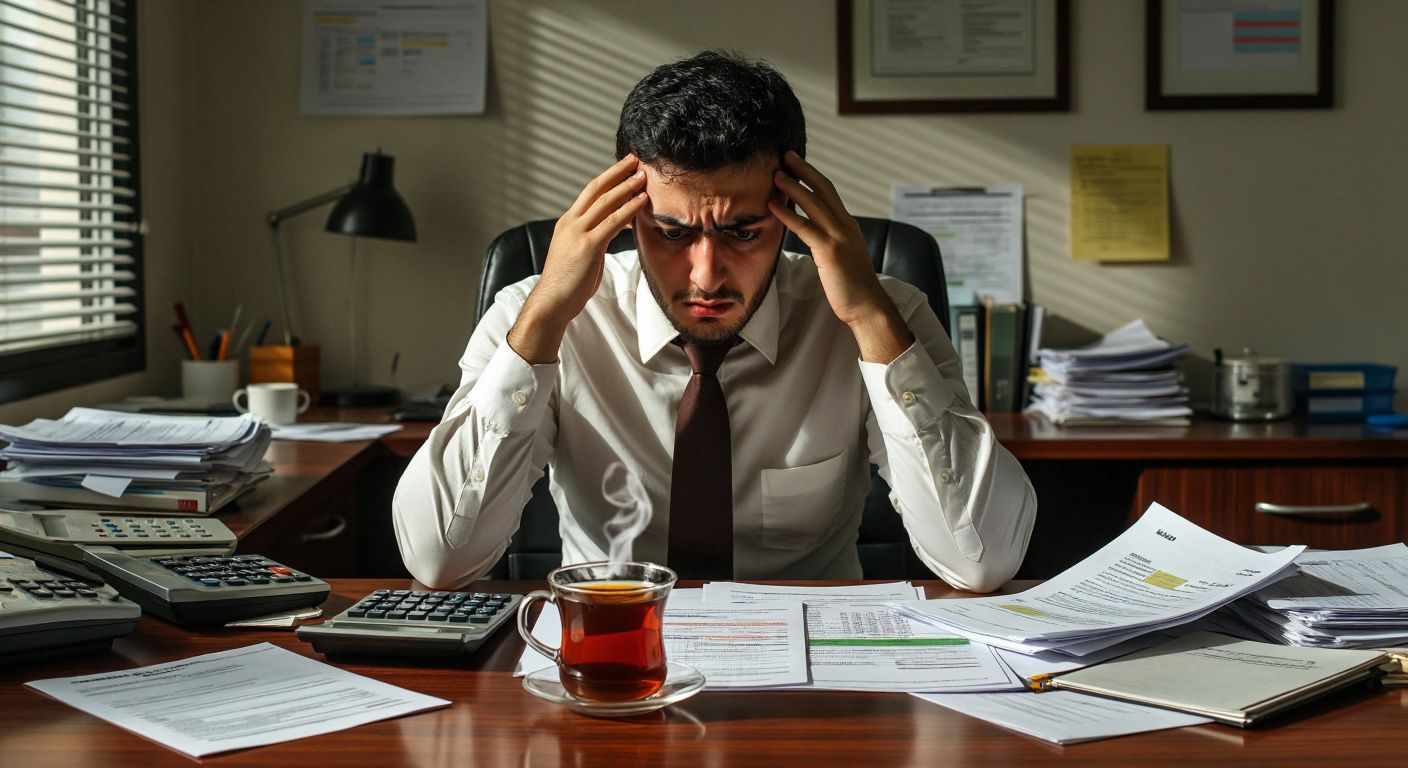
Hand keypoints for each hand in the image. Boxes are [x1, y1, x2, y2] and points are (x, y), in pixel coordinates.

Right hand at [509, 156, 648, 363]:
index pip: (589, 192)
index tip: (623, 167)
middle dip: (617, 173)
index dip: (608, 177)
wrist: (552, 302)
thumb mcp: (577, 254)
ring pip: (606, 202)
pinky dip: (629, 209)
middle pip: (597, 189)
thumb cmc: (566, 283)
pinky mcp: (588, 246)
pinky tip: (641, 201)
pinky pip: (613, 222)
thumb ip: (591, 238)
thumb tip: (608, 232)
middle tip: (635, 160)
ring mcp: (578, 233)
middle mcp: (571, 222)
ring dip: (627, 187)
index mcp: (567, 222)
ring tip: (643, 176)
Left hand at [768, 151, 912, 361]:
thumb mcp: (843, 257)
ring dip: (793, 187)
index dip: (813, 176)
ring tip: (775, 175)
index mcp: (849, 225)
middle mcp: (846, 226)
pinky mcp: (829, 251)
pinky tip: (772, 205)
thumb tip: (814, 235)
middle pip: (823, 189)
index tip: (798, 164)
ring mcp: (839, 237)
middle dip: (804, 170)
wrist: (868, 306)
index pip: (830, 193)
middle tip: (786, 156)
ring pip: (814, 204)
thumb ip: (830, 241)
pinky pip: (804, 227)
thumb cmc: (853, 287)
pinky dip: (787, 213)